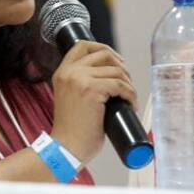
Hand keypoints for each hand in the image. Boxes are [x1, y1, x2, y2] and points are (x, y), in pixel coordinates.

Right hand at [50, 40, 137, 164]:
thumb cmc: (71, 130)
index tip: (115, 61)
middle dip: (121, 66)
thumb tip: (107, 78)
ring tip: (129, 98)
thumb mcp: (69, 98)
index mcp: (62, 72)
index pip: (82, 45)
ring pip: (116, 70)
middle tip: (126, 82)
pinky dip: (131, 94)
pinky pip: (120, 85)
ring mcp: (80, 79)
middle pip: (104, 54)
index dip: (103, 48)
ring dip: (128, 83)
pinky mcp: (93, 90)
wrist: (66, 148)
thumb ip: (80, 84)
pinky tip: (131, 104)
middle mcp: (69, 72)